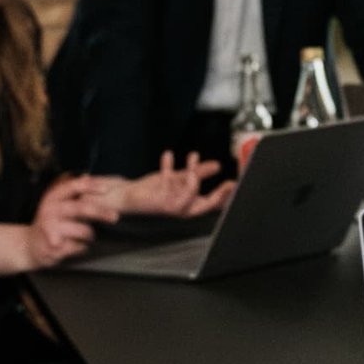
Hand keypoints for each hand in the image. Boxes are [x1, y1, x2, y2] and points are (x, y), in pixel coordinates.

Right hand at [26, 176, 120, 268]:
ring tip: (83, 237)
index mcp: (52, 197)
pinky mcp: (55, 246)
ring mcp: (51, 228)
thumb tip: (87, 175)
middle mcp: (50, 210)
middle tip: (116, 217)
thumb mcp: (55, 204)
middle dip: (101, 212)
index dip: (91, 187)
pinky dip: (82, 247)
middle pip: (82, 208)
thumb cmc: (50, 223)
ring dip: (89, 235)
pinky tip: (73, 246)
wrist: (30, 247)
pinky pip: (80, 246)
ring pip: (85, 231)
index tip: (107, 189)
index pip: (73, 187)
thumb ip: (71, 192)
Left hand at [116, 151, 233, 219]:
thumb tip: (216, 166)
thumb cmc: (154, 190)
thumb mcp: (179, 178)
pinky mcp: (160, 200)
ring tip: (193, 157)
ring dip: (193, 172)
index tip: (233, 183)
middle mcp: (184, 208)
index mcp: (190, 204)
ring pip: (190, 190)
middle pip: (208, 205)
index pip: (214, 203)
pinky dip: (168, 166)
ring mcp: (172, 206)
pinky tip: (168, 155)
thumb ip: (198, 172)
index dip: (226, 196)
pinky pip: (168, 181)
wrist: (130, 196)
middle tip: (228, 183)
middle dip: (220, 195)